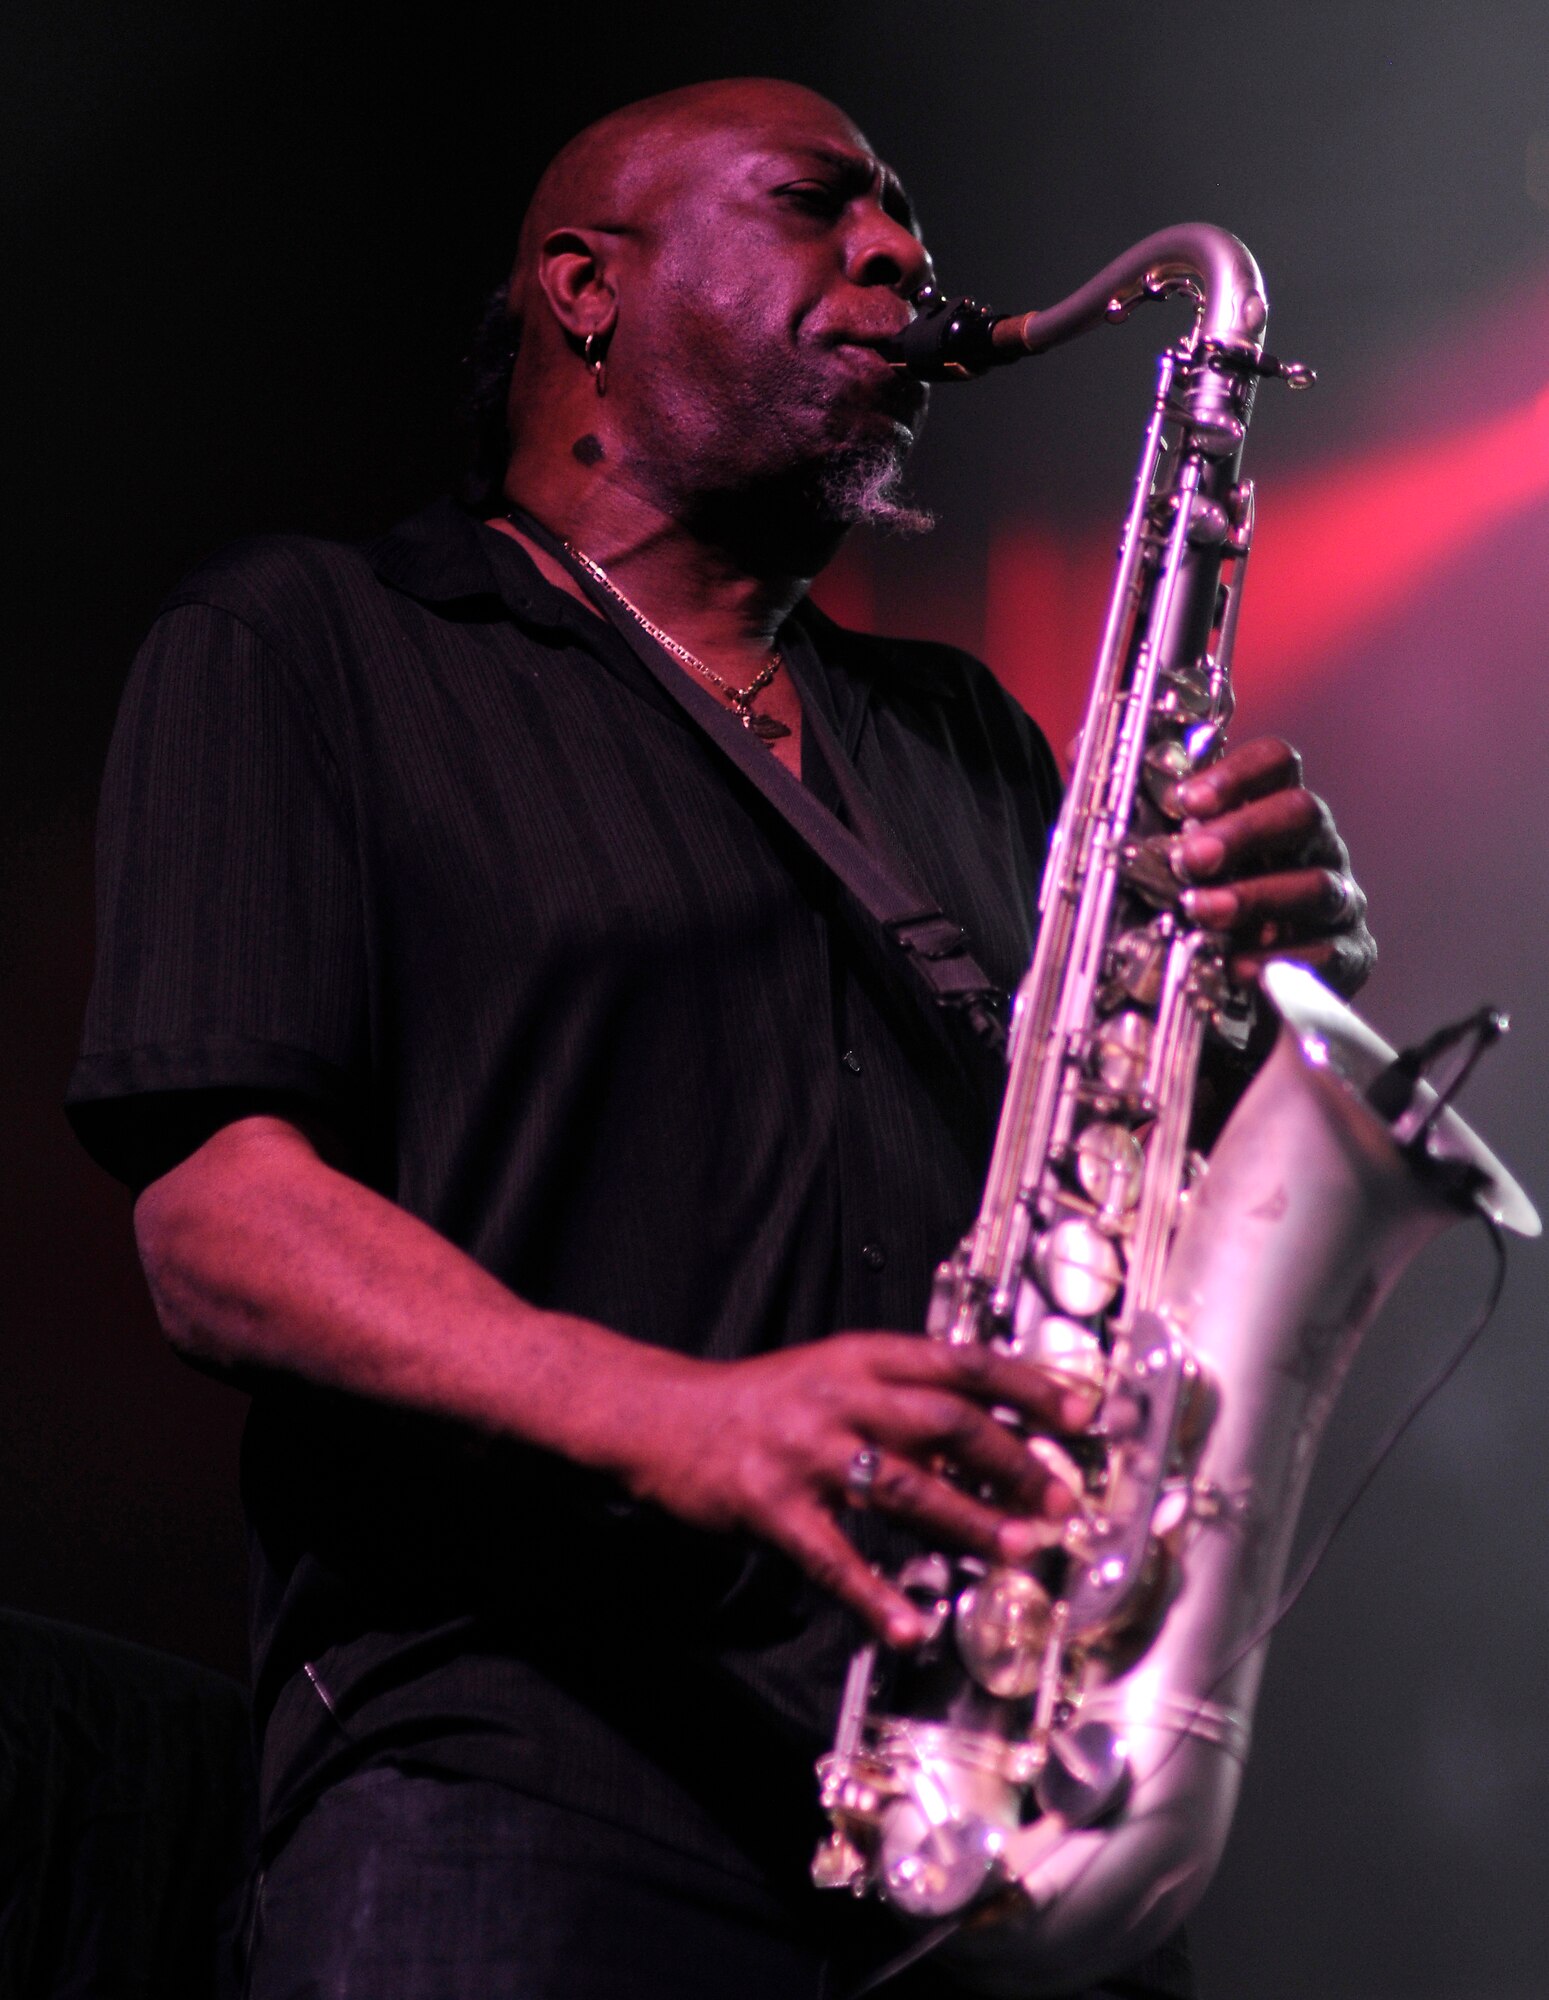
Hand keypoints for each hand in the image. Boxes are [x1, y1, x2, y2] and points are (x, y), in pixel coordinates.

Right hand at [612, 1334, 1093, 1646]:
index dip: (1027, 1386)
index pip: (961, 1362)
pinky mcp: (771, 1506)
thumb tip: (986, 1438)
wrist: (661, 1415)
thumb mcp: (833, 1375)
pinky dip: (875, 1596)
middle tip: (1061, 1500)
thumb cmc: (761, 1401)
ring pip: (905, 1486)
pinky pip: (834, 1558)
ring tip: (1018, 1551)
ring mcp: (806, 1451)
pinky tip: (911, 1625)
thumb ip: (901, 1400)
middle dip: (1013, 1462)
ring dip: (969, 1520)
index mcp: (862, 1357)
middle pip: (947, 1422)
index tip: (1081, 1412)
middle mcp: (841, 1395)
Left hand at [1169, 736, 1375, 996]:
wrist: (1248, 994)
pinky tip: (1236, 966)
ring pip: (1316, 884)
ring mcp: (1339, 901)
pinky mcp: (1350, 956)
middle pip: (1303, 812)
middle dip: (1243, 831)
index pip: (1276, 764)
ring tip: (1202, 911)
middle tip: (1190, 859)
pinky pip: (1326, 953)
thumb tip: (1139, 828)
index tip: (1186, 800)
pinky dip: (1278, 959)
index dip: (1236, 774)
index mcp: (1279, 815)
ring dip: (1253, 896)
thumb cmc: (1218, 920)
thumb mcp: (1197, 875)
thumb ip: (1181, 846)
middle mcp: (1318, 848)